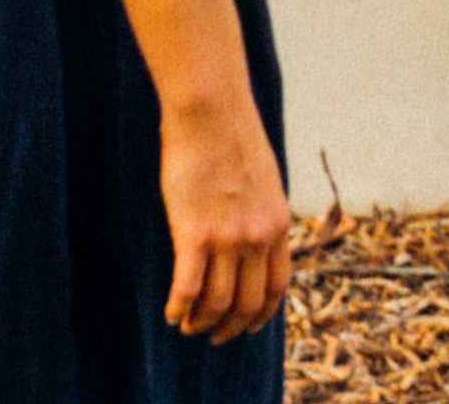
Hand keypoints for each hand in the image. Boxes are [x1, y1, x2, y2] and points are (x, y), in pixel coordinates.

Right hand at [157, 103, 293, 344]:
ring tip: (187, 326)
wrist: (212, 113)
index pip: (277, 288)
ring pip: (217, 304)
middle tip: (212, 335)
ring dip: (201, 323)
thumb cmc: (231, 138)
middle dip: (230, 328)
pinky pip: (187, 288)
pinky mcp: (194, 234)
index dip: (261, 314)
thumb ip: (261, 212)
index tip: (247, 326)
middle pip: (248, 303)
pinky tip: (169, 314)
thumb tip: (253, 234)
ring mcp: (228, 238)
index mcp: (278, 226)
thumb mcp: (263, 180)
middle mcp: (258, 238)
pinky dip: (178, 309)